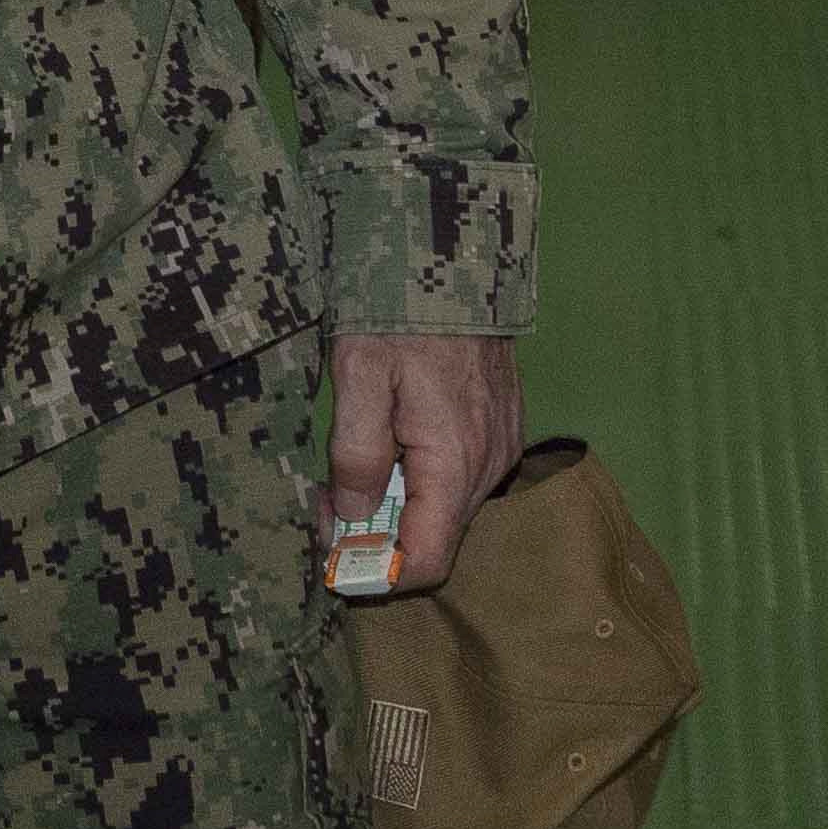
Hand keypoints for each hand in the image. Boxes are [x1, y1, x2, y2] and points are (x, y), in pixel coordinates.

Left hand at [327, 331, 521, 594]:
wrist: (450, 257)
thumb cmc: (398, 312)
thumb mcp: (358, 375)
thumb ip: (356, 454)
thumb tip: (355, 518)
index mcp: (456, 462)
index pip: (425, 562)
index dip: (373, 571)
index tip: (329, 545)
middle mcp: (490, 465)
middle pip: (433, 540)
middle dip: (376, 534)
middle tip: (326, 497)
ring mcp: (501, 448)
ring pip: (444, 511)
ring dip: (396, 505)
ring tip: (352, 464)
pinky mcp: (500, 430)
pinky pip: (457, 480)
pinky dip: (419, 479)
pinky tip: (389, 443)